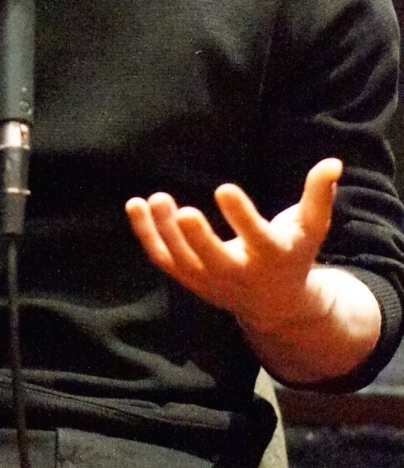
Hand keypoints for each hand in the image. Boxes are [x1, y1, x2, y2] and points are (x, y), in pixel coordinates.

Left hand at [126, 158, 342, 334]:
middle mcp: (239, 274)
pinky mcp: (189, 279)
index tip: (224, 188)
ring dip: (165, 232)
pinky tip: (135, 205)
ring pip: (182, 261)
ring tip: (156, 198)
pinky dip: (146, 235)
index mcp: (272, 257)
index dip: (241, 217)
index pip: (257, 239)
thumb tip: (333, 162)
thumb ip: (319, 195)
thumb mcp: (310, 227)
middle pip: (214, 261)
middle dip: (198, 239)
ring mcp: (210, 280)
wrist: (276, 305)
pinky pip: (162, 259)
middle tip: (183, 211)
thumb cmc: (293, 253)